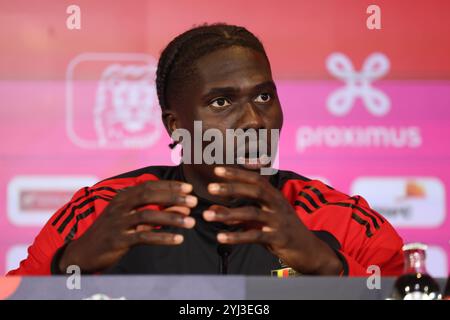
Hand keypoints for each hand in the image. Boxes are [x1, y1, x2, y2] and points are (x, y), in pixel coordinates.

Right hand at [59, 180, 196, 272]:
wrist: (84, 251)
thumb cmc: (112, 231)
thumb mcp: (130, 217)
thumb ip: (154, 211)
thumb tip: (182, 208)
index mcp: (122, 197)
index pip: (149, 186)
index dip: (170, 186)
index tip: (189, 188)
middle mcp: (119, 206)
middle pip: (149, 196)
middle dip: (174, 197)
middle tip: (194, 201)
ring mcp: (118, 223)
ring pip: (148, 215)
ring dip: (172, 218)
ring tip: (191, 222)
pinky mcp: (118, 240)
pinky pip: (144, 237)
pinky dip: (163, 237)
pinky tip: (178, 239)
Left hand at [203, 167, 342, 274]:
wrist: (310, 252)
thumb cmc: (282, 232)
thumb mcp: (260, 220)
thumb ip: (238, 215)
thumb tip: (214, 211)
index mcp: (275, 196)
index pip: (256, 179)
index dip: (237, 173)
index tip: (218, 170)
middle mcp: (278, 205)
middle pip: (255, 191)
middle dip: (231, 188)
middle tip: (210, 188)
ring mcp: (279, 221)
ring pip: (252, 213)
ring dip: (228, 214)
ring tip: (207, 215)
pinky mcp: (279, 239)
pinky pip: (254, 236)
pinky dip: (236, 237)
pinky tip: (220, 237)